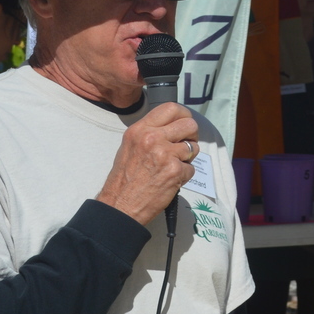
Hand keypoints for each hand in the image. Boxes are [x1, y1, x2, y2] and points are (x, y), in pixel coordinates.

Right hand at [96, 103, 198, 225]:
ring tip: (172, 166)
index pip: (171, 108)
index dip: (183, 115)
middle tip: (184, 146)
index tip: (185, 123)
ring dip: (187, 158)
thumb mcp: (131, 146)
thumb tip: (174, 125)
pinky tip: (170, 180)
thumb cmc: (124, 179)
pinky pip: (191, 168)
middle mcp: (152, 138)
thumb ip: (151, 133)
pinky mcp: (175, 171)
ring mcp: (165, 154)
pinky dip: (184, 175)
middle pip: (189, 124)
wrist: (120, 205)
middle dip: (191, 136)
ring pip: (194, 147)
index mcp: (140, 130)